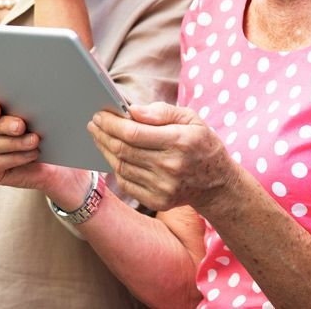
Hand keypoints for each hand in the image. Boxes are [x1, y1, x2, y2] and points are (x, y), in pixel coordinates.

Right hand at [0, 94, 86, 198]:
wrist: (51, 160)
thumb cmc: (43, 129)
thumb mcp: (36, 114)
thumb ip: (27, 105)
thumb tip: (33, 96)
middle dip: (4, 125)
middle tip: (22, 126)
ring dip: (15, 142)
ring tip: (35, 140)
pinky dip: (16, 158)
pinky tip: (32, 154)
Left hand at [89, 102, 238, 212]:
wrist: (217, 183)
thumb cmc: (201, 143)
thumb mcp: (191, 119)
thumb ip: (162, 112)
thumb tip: (132, 110)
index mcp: (179, 141)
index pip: (133, 132)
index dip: (111, 123)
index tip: (100, 114)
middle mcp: (170, 166)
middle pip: (123, 149)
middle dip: (103, 134)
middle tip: (93, 123)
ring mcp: (163, 186)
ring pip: (121, 166)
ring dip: (105, 149)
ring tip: (99, 136)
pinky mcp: (158, 200)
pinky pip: (126, 183)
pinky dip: (116, 167)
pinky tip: (113, 155)